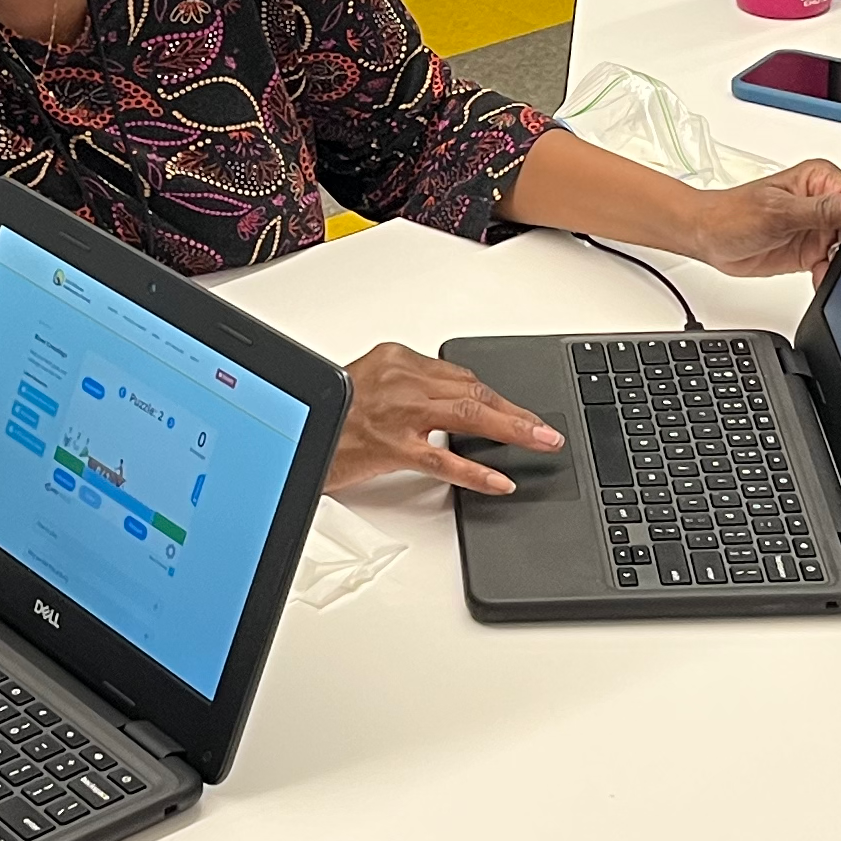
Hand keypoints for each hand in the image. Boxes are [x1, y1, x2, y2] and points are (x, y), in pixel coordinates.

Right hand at [334, 341, 560, 497]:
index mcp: (396, 359)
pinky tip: (500, 481)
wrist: (294, 430)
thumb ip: (407, 389)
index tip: (519, 411)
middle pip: (473, 390)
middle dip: (516, 411)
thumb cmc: (328, 414)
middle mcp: (401, 379)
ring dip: (513, 430)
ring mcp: (397, 413)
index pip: (460, 375)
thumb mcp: (367, 385)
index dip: (496, 396)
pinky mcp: (391, 446)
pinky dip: (477, 471)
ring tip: (541, 443)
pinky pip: (444, 459)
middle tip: (546, 428)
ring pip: (468, 416)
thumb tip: (447, 406)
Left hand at [685, 159, 840, 277]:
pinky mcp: (813, 249)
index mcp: (820, 178)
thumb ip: (821, 209)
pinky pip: (835, 263)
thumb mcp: (779, 212)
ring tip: (825, 266)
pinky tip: (819, 275)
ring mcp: (819, 226)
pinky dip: (831, 273)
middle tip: (840, 254)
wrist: (708, 238)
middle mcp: (823, 200)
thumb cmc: (732, 214)